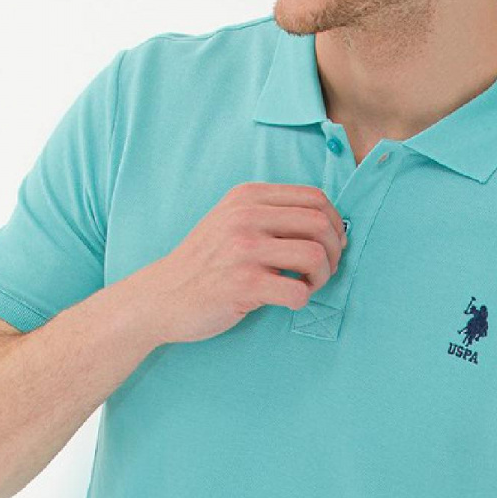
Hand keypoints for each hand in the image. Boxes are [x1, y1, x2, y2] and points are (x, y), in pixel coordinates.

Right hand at [131, 182, 345, 344]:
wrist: (162, 295)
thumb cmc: (204, 262)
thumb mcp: (231, 220)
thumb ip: (270, 214)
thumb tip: (327, 224)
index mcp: (248, 197)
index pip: (314, 198)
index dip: (334, 223)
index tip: (330, 244)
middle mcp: (246, 217)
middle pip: (320, 224)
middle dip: (334, 251)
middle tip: (323, 270)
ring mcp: (244, 250)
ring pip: (315, 256)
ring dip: (322, 277)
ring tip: (306, 285)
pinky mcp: (243, 285)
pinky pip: (297, 292)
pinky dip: (302, 300)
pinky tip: (287, 300)